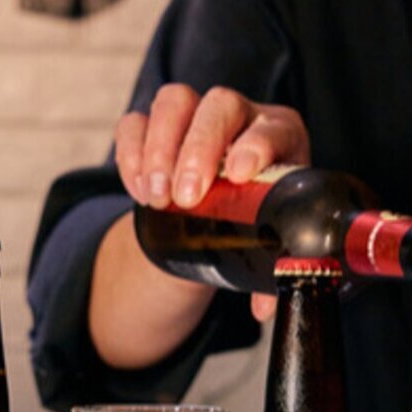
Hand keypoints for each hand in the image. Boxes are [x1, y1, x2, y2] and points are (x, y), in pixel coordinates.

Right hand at [113, 84, 309, 321]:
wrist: (221, 203)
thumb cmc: (256, 215)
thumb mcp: (268, 239)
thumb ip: (268, 272)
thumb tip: (265, 308)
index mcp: (281, 138)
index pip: (272, 127)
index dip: (256, 144)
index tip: (237, 173)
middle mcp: (240, 117)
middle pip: (219, 106)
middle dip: (199, 149)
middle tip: (187, 197)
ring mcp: (195, 114)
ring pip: (174, 103)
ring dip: (160, 149)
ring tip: (157, 198)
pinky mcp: (156, 125)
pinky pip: (135, 123)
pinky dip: (131, 155)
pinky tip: (137, 191)